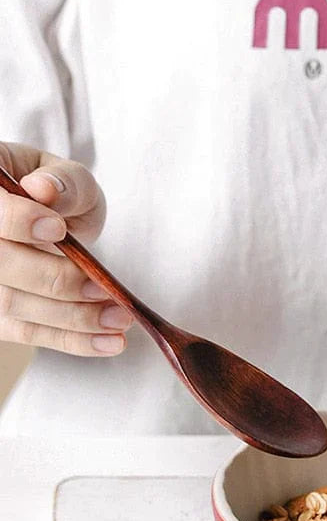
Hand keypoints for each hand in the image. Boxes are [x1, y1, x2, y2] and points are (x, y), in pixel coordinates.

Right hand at [0, 142, 130, 355]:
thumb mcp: (67, 178)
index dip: (18, 221)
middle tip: (101, 287)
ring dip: (71, 317)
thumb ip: (64, 182)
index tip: (57, 229)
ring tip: (119, 318)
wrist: (50, 222)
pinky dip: (72, 339)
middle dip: (54, 280)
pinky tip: (110, 342)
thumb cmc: (56, 196)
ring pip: (13, 304)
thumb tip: (45, 190)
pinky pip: (29, 332)